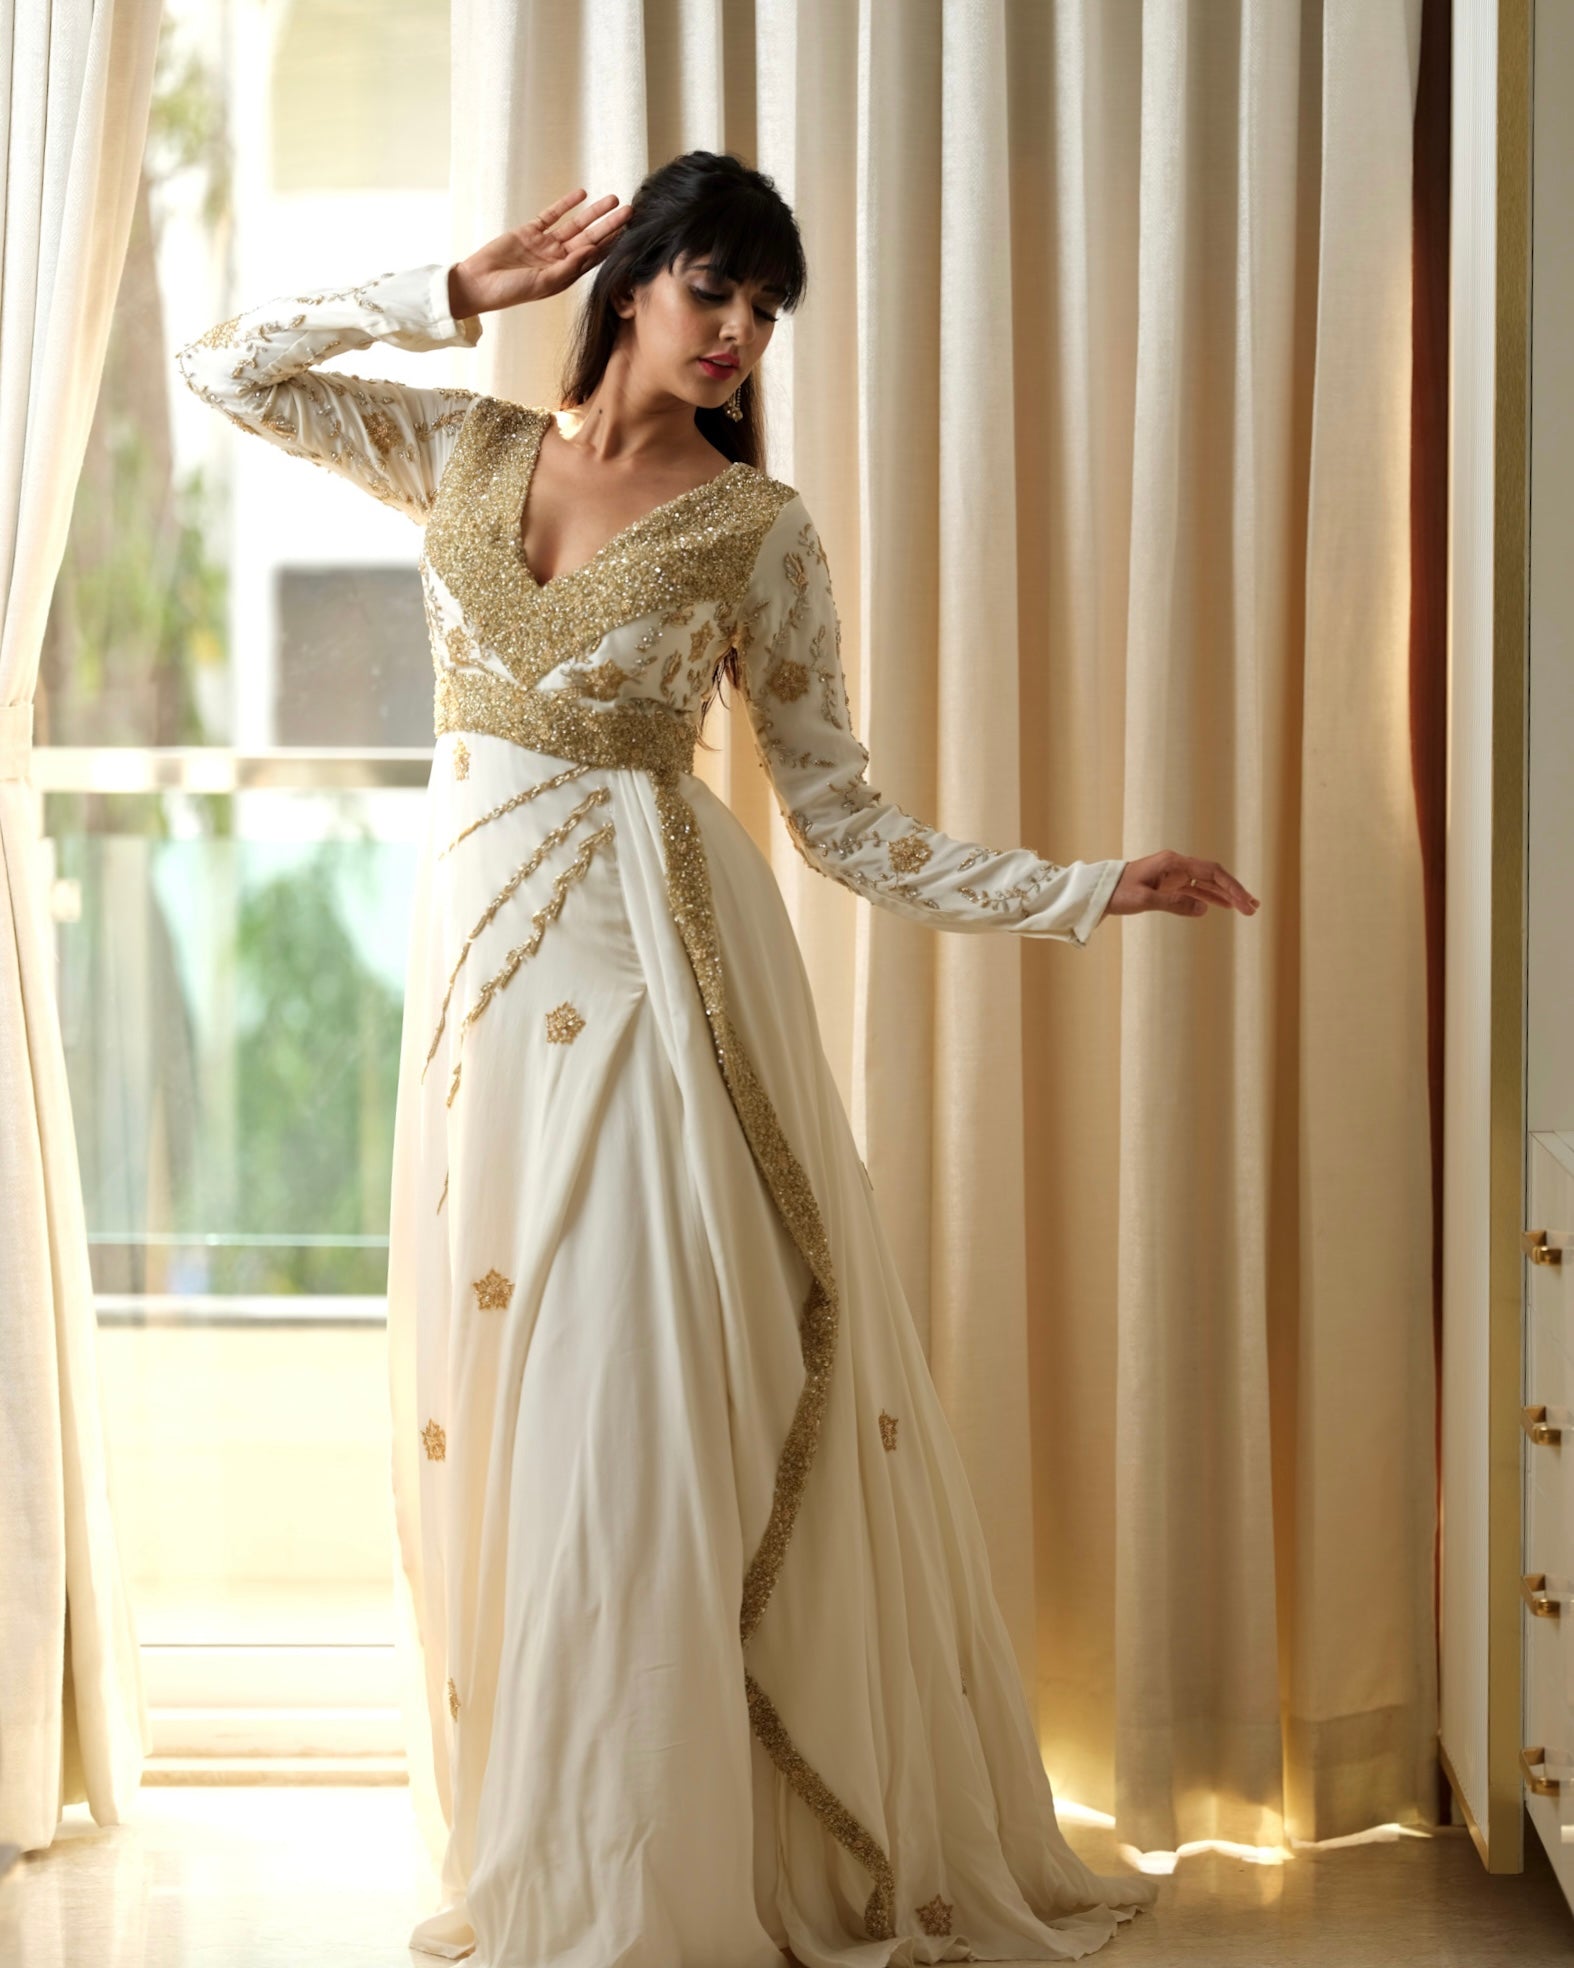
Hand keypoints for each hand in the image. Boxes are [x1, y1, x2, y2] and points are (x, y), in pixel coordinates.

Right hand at [448, 189, 633, 317]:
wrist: (478, 284)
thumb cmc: (510, 291)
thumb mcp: (544, 282)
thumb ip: (569, 266)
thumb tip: (592, 251)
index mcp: (565, 276)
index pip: (595, 258)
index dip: (613, 246)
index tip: (631, 234)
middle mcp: (558, 260)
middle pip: (590, 238)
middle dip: (610, 225)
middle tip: (630, 211)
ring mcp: (544, 245)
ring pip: (575, 225)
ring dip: (593, 213)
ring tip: (612, 199)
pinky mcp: (529, 232)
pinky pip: (551, 215)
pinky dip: (565, 205)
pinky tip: (581, 194)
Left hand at [1104, 850, 1259, 920]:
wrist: (1099, 890)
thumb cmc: (1117, 892)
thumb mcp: (1143, 900)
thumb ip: (1173, 904)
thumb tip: (1204, 910)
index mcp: (1173, 863)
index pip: (1210, 872)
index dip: (1230, 886)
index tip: (1245, 901)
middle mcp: (1177, 865)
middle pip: (1213, 876)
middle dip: (1234, 891)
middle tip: (1253, 908)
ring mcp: (1174, 875)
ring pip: (1207, 884)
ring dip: (1226, 896)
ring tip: (1246, 908)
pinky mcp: (1169, 885)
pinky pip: (1195, 890)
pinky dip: (1210, 898)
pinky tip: (1224, 906)